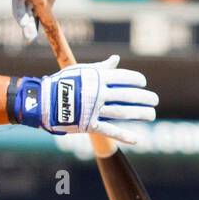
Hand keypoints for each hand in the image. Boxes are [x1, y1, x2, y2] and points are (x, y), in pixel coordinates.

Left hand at [9, 0, 108, 42]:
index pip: (45, 5)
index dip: (44, 18)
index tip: (46, 31)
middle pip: (32, 9)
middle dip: (32, 25)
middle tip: (32, 39)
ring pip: (23, 8)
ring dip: (26, 23)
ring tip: (29, 38)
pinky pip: (17, 1)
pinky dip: (20, 13)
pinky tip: (24, 26)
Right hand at [10, 56, 158, 143]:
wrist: (43, 101)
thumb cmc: (62, 83)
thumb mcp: (81, 71)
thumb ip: (101, 67)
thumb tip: (116, 59)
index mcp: (97, 77)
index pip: (123, 77)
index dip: (136, 80)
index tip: (143, 83)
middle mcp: (98, 92)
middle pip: (128, 95)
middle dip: (144, 97)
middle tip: (155, 100)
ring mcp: (94, 109)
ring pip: (123, 112)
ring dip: (140, 113)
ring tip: (152, 114)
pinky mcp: (89, 124)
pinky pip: (109, 130)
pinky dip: (124, 135)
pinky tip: (137, 139)